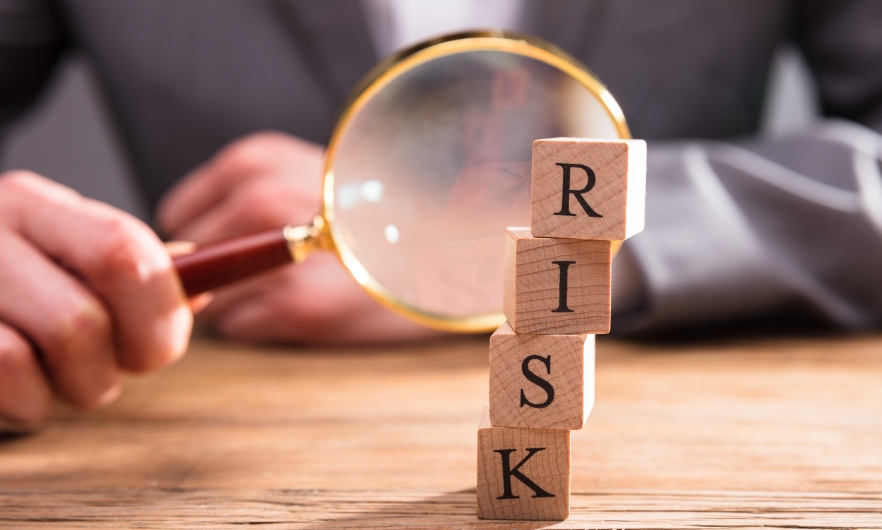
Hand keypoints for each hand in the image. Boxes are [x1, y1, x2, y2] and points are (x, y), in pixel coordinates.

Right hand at [0, 171, 191, 431]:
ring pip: (39, 356)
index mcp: (36, 205)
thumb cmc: (10, 290)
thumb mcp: (68, 261)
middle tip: (113, 369)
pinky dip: (26, 405)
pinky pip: (1, 379)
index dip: (161, 311)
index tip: (161, 346)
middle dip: (119, 362)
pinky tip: (18, 392)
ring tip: (59, 380)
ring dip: (71, 390)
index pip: (124, 250)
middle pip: (86, 316)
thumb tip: (207, 278)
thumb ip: (135, 271)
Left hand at [157, 131, 445, 343]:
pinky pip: (239, 326)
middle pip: (189, 258)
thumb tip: (174, 247)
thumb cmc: (375, 209)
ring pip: (210, 296)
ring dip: (235, 302)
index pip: (178, 214)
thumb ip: (243, 195)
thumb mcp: (302, 174)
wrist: (449, 235)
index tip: (224, 253)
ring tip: (288, 289)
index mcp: (256, 162)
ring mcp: (277, 256)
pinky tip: (305, 308)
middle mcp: (259, 201)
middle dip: (212, 274)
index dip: (200, 239)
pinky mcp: (299, 305)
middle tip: (260, 277)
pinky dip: (261, 324)